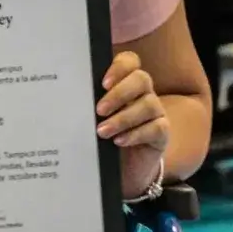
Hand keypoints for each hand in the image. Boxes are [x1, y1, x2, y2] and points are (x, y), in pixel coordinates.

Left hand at [96, 51, 168, 197]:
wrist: (120, 169)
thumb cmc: (102, 137)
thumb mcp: (92, 118)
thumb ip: (88, 104)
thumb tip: (70, 97)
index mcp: (124, 82)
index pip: (129, 61)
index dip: (119, 67)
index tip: (103, 83)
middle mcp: (143, 93)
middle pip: (141, 79)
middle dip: (119, 93)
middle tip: (99, 110)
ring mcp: (155, 112)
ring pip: (148, 104)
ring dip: (123, 118)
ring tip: (102, 131)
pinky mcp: (162, 133)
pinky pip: (156, 127)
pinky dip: (136, 134)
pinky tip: (119, 141)